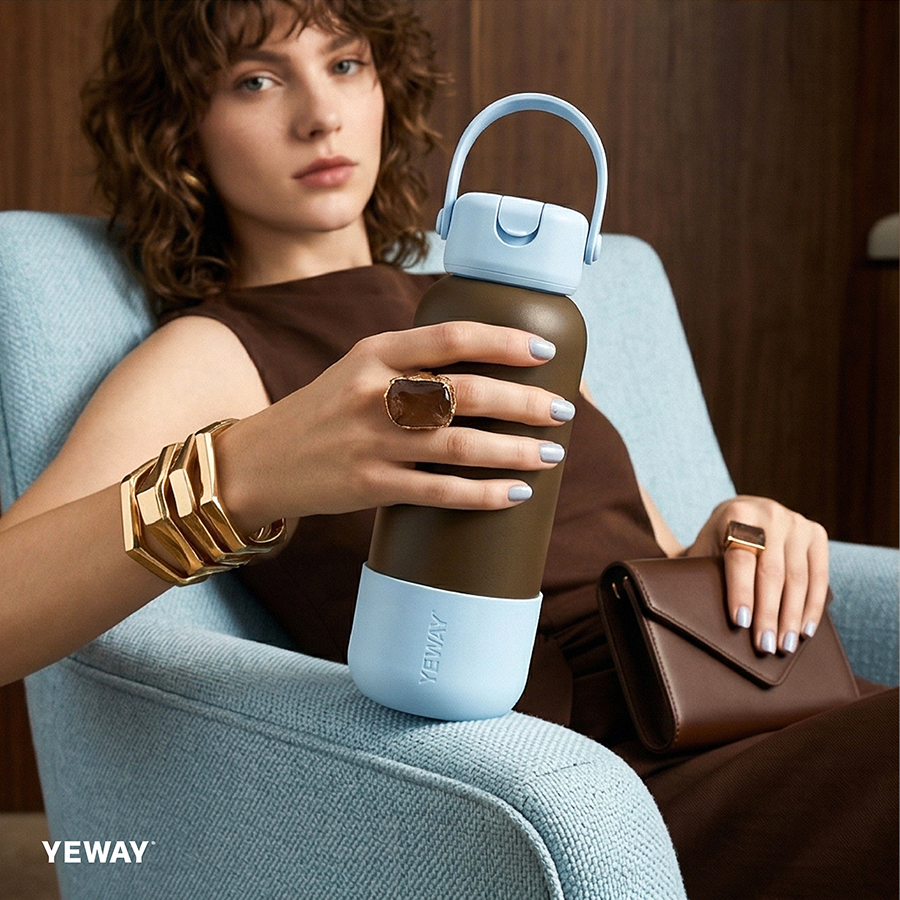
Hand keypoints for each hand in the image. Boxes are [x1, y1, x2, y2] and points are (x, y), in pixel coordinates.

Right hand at [217, 321, 573, 524]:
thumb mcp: (357, 369)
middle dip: (526, 403)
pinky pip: (440, 492)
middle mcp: (374, 392)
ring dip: (515, 451)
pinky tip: (515, 494)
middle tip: (562, 411)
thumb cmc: (322, 412)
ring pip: (461, 446)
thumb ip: (411, 365)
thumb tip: (486, 371)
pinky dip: (483, 494)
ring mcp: (371, 442)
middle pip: (468, 393)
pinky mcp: (370, 486)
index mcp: (374, 352)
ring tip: (552, 454)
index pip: (452, 337)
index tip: (545, 351)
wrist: (259, 463)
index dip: (505, 342)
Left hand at [685, 496, 828, 653]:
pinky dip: (812, 606)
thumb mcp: (705, 548)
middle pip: (771, 572)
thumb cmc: (719, 539)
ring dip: (792, 616)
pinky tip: (805, 630)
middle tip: (765, 646)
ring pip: (798, 577)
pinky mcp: (816, 532)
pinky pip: (819, 575)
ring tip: (785, 646)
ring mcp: (796, 523)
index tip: (741, 623)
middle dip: (769, 613)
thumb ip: (703, 573)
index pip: (740, 559)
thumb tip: (696, 614)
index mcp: (737, 514)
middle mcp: (770, 515)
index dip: (741, 592)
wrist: (745, 511)